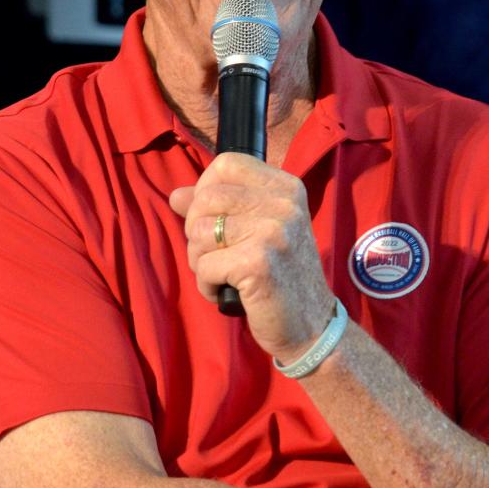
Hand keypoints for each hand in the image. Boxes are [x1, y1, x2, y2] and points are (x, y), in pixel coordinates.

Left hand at [169, 152, 334, 360]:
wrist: (311, 323)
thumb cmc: (280, 275)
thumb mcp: (257, 230)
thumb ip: (219, 208)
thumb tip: (176, 195)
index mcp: (286, 187)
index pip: (227, 164)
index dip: (206, 189)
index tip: (214, 218)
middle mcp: (283, 203)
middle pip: (206, 198)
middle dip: (196, 232)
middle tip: (216, 255)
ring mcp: (273, 231)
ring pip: (200, 233)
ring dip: (200, 261)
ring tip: (224, 275)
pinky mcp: (258, 263)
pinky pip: (205, 266)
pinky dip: (207, 285)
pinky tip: (228, 291)